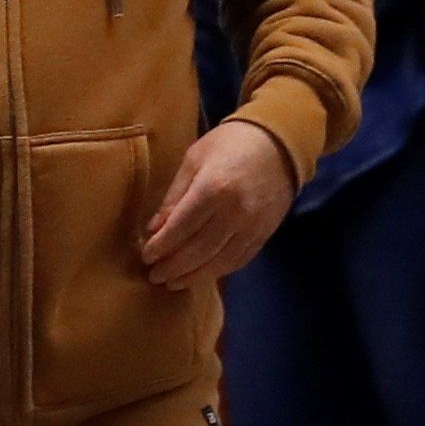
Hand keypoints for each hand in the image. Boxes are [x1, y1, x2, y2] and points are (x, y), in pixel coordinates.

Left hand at [141, 121, 296, 291]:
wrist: (279, 143)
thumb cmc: (229, 144)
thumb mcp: (194, 160)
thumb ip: (174, 196)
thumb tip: (154, 229)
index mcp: (213, 189)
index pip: (180, 228)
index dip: (161, 246)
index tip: (146, 256)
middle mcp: (234, 212)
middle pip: (198, 251)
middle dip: (173, 267)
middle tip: (154, 275)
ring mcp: (252, 226)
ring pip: (219, 262)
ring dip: (193, 276)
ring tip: (173, 282)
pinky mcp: (264, 234)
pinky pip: (238, 260)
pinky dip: (217, 271)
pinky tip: (201, 275)